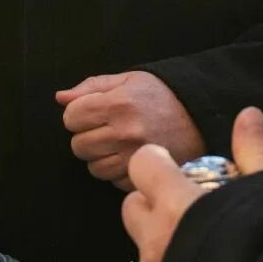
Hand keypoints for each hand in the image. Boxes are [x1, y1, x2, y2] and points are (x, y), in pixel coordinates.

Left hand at [58, 71, 204, 189]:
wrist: (201, 116)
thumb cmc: (162, 95)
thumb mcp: (129, 79)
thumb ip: (92, 87)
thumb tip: (61, 98)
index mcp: (118, 104)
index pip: (71, 117)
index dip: (78, 114)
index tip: (93, 112)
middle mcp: (125, 132)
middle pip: (78, 146)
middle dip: (87, 137)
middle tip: (106, 129)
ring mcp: (135, 158)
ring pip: (93, 168)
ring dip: (101, 158)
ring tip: (119, 144)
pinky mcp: (145, 176)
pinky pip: (113, 182)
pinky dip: (117, 172)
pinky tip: (130, 157)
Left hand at [123, 108, 262, 261]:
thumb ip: (253, 151)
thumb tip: (249, 115)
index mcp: (177, 204)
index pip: (142, 165)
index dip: (157, 162)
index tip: (177, 168)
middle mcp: (157, 240)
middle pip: (132, 206)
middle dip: (152, 202)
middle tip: (187, 206)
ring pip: (142, 246)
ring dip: (161, 240)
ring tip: (200, 246)